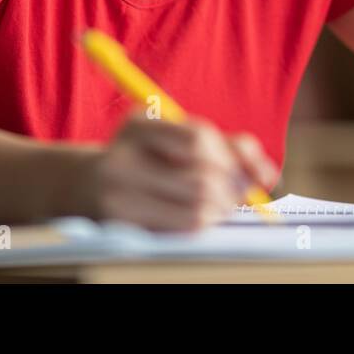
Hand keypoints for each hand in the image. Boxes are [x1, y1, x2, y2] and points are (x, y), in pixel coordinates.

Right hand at [92, 114, 280, 230]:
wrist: (86, 186)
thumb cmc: (148, 158)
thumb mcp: (176, 138)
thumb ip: (225, 145)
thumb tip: (267, 175)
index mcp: (138, 126)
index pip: (198, 138)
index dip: (231, 157)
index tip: (249, 170)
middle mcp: (122, 158)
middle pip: (201, 177)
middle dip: (233, 188)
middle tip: (242, 193)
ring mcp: (117, 195)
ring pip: (196, 206)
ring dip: (222, 208)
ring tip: (222, 204)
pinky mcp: (122, 225)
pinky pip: (181, 227)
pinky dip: (204, 222)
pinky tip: (201, 216)